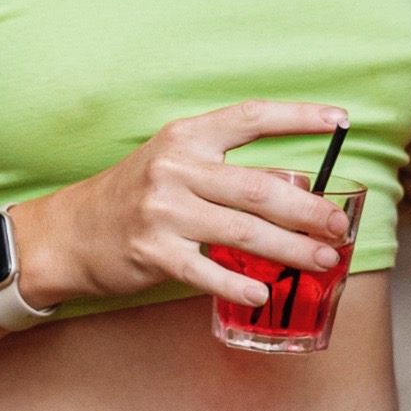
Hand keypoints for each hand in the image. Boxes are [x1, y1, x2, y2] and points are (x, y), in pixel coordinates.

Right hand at [24, 101, 359, 308]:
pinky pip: (205, 271)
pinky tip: (263, 293)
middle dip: (307, 209)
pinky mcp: (152, 252)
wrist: (69, 232)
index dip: (298, 117)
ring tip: (322, 260)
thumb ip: (230, 171)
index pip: (250, 117)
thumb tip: (300, 183)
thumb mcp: (178, 167)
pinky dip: (237, 285)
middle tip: (339, 225)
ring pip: (242, 230)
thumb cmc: (135, 195)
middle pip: (257, 186)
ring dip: (289, 249)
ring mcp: (162, 211)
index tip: (340, 120)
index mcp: (187, 137)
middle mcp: (175, 168)